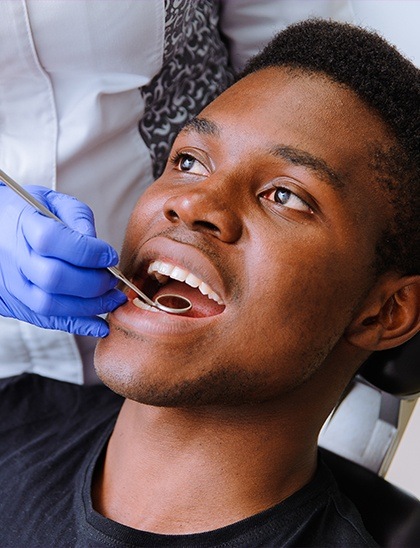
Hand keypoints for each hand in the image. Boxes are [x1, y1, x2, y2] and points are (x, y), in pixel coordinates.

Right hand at [0, 184, 126, 336]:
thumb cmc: (30, 212)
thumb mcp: (52, 201)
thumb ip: (77, 217)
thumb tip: (99, 248)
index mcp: (21, 223)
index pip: (53, 240)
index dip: (88, 251)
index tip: (110, 256)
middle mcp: (13, 256)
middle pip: (52, 277)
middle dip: (93, 282)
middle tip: (113, 280)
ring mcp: (11, 283)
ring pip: (50, 305)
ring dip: (89, 307)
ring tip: (112, 299)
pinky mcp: (14, 303)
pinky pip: (46, 320)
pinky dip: (77, 325)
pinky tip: (99, 325)